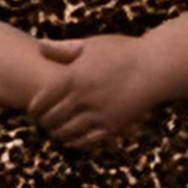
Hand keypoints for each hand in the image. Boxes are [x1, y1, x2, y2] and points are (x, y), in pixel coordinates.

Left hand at [28, 35, 158, 149]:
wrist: (155, 68)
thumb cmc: (123, 52)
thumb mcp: (91, 45)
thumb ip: (63, 48)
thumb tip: (38, 45)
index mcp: (74, 77)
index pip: (42, 100)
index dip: (33, 108)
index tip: (32, 111)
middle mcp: (83, 98)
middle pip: (52, 119)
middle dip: (44, 123)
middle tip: (41, 124)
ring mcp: (98, 114)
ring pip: (68, 132)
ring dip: (58, 134)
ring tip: (55, 132)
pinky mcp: (113, 126)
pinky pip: (88, 141)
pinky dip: (77, 142)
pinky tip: (74, 140)